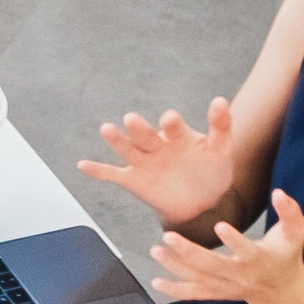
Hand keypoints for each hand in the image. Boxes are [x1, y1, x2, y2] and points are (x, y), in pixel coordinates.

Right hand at [78, 99, 253, 235]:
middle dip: (138, 128)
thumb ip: (220, 126)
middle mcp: (156, 144)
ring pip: (127, 149)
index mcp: (176, 135)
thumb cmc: (212, 172)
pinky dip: (97, 171)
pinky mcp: (133, 180)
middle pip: (145, 134)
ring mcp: (143, 162)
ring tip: (106, 129)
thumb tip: (221, 100)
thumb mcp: (220, 150)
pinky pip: (112, 174)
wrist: (202, 204)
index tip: (170, 119)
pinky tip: (83, 165)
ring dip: (116, 140)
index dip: (170, 123)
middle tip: (131, 119)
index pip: (171, 126)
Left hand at [136, 188, 303, 303]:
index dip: (234, 240)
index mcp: (259, 258)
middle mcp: (240, 274)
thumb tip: (280, 193)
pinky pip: (194, 293)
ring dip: (175, 266)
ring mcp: (226, 286)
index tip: (220, 226)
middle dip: (189, 252)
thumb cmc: (286, 256)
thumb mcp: (296, 233)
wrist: (282, 292)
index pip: (246, 250)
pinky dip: (174, 289)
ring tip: (155, 251)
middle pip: (213, 265)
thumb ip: (291, 212)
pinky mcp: (217, 292)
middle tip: (169, 237)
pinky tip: (155, 282)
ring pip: (198, 278)